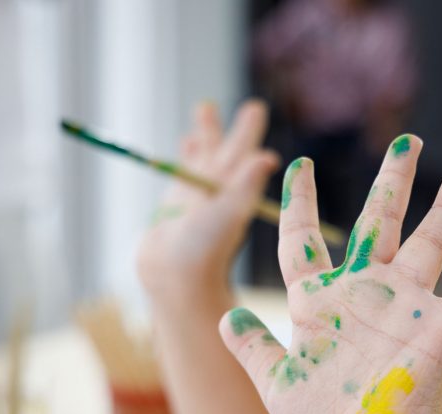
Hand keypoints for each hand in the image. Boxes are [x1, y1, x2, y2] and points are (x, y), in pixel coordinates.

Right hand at [137, 99, 279, 302]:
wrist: (174, 278)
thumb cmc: (203, 250)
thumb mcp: (227, 215)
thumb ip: (245, 187)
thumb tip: (267, 158)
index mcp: (236, 191)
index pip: (245, 156)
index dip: (249, 134)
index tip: (256, 111)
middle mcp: (219, 193)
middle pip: (229, 152)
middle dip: (237, 130)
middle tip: (253, 106)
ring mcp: (197, 198)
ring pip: (204, 157)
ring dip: (206, 134)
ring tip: (206, 108)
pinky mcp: (176, 205)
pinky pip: (182, 172)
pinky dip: (186, 155)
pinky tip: (187, 141)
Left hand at [219, 136, 441, 413]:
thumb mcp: (277, 386)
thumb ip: (253, 348)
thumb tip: (225, 314)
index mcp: (319, 304)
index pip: (303, 241)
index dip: (299, 202)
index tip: (297, 165)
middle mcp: (363, 296)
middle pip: (376, 224)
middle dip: (391, 183)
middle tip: (405, 141)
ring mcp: (403, 311)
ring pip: (427, 246)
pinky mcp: (437, 334)